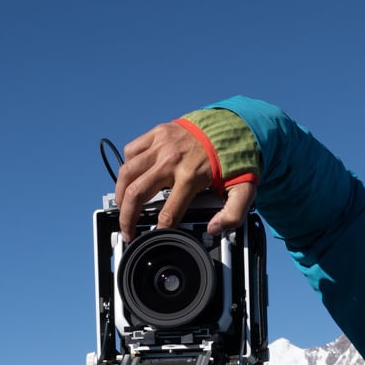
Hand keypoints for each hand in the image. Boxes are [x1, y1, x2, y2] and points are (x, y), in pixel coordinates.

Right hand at [114, 120, 257, 242]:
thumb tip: (213, 229)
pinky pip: (131, 149)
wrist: (235, 126)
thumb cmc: (236, 158)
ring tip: (121, 207)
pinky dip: (127, 165)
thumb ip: (233, 215)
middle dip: (127, 217)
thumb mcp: (244, 190)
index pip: (168, 212)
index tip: (153, 238)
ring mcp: (161, 144)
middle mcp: (171, 160)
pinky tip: (131, 177)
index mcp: (190, 177)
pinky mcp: (158, 132)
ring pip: (127, 172)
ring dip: (120, 193)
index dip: (159, 230)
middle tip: (127, 230)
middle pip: (137, 193)